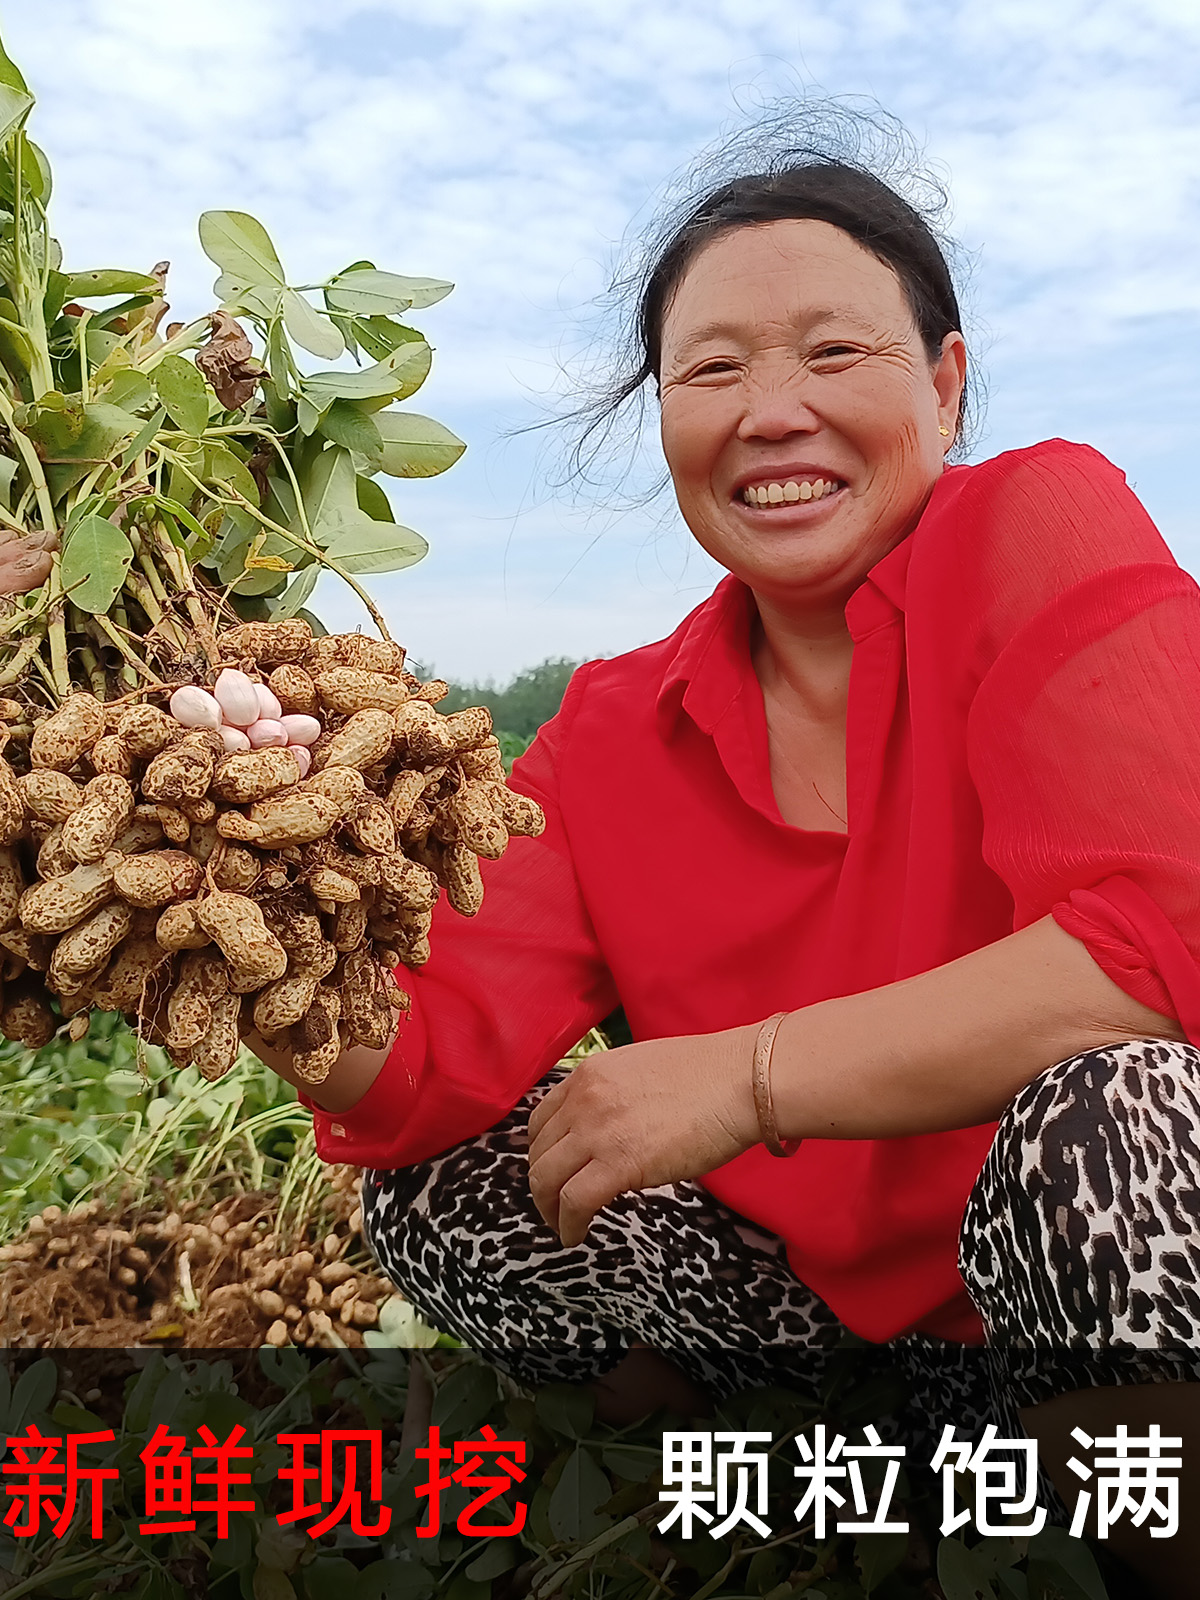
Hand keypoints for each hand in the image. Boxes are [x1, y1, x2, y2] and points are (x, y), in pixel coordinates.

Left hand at [526, 1024, 761, 1246]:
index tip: (553, 1171)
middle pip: (538, 1152)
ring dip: (549, 1209)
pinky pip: (574, 1202)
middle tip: (554, 1205)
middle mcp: (583, 1100)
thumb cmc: (709, 1075)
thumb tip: (613, 1125)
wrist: (739, 1081)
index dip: (542, 1152)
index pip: (542, 1120)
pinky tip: (575, 1235)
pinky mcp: (618, 1164)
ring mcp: (597, 1131)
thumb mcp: (642, 1069)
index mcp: (589, 1074)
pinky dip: (568, 1225)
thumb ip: (614, 1093)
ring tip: (562, 1225)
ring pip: (546, 1179)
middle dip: (542, 1184)